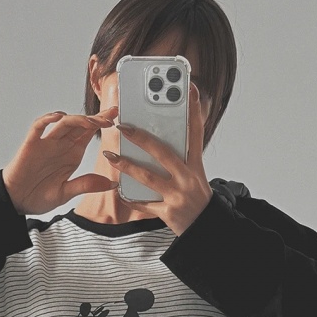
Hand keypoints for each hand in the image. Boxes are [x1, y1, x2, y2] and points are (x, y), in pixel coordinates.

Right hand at [2, 106, 119, 215]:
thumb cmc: (37, 196)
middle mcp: (60, 146)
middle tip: (110, 115)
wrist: (15, 201)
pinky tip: (57, 117)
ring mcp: (46, 144)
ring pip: (63, 123)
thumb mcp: (66, 193)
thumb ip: (86, 185)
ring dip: (78, 119)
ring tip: (91, 121)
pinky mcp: (31, 145)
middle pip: (80, 125)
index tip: (115, 117)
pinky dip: (47, 120)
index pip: (89, 133)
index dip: (101, 123)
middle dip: (96, 117)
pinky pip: (39, 127)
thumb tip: (111, 184)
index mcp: (71, 155)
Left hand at [103, 83, 212, 235]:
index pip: (195, 132)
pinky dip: (130, 197)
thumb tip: (165, 137)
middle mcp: (188, 178)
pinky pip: (144, 203)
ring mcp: (178, 196)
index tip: (188, 87)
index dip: (193, 109)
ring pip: (148, 176)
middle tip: (122, 126)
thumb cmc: (197, 199)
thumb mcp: (196, 175)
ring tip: (110, 155)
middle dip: (141, 138)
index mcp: (195, 166)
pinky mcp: (168, 212)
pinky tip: (117, 189)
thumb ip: (182, 157)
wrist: (205, 229)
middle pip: (163, 152)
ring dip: (126, 165)